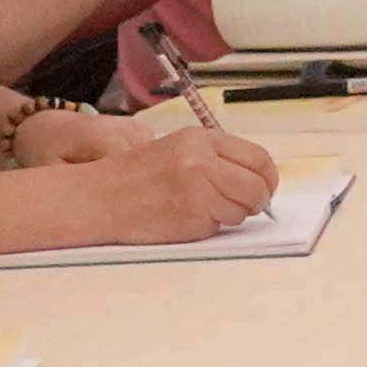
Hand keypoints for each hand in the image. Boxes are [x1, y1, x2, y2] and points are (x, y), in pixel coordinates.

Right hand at [53, 110, 283, 241]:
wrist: (99, 197)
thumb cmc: (136, 177)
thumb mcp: (178, 150)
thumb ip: (217, 158)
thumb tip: (259, 179)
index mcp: (201, 139)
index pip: (259, 158)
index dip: (267, 178)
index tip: (264, 188)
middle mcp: (202, 161)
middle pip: (258, 186)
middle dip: (257, 201)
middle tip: (245, 206)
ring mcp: (198, 190)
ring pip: (241, 210)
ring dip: (228, 215)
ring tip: (199, 208)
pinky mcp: (191, 217)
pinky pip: (218, 226)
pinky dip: (207, 226)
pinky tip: (183, 217)